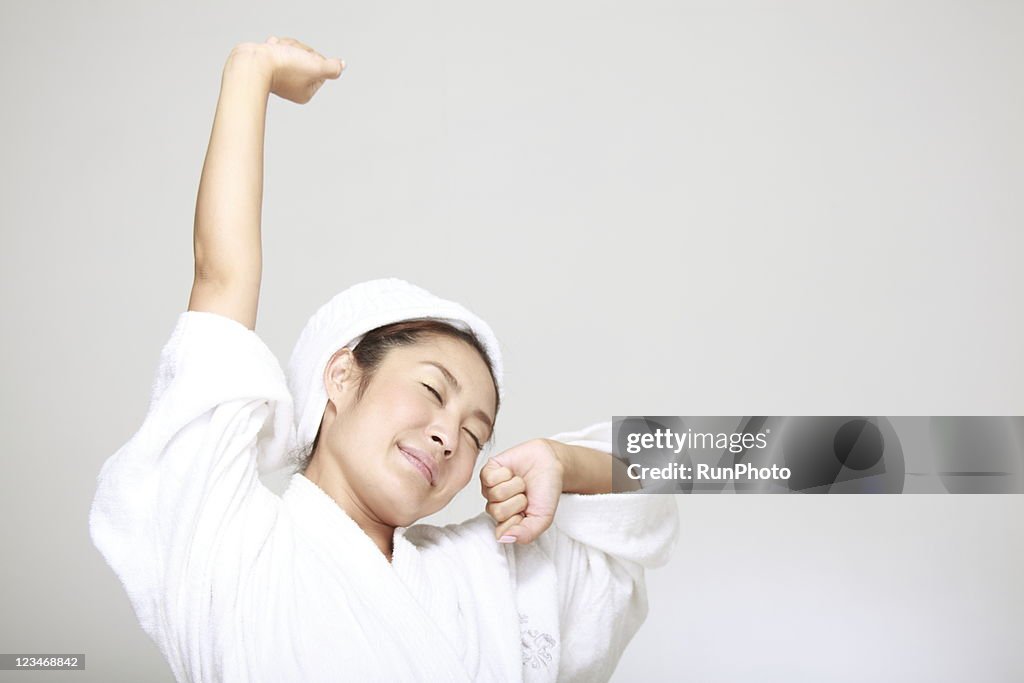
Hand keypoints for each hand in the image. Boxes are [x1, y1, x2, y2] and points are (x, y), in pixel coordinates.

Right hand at [229, 36, 343, 103]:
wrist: (252, 62)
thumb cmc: (283, 67)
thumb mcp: (316, 67)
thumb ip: (332, 68)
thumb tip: (341, 65)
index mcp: (306, 91)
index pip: (320, 64)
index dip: (312, 57)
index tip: (301, 62)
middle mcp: (293, 86)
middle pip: (306, 56)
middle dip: (298, 50)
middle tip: (287, 57)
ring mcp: (280, 76)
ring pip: (292, 50)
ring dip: (285, 46)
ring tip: (276, 53)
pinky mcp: (269, 66)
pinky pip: (277, 48)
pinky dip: (274, 46)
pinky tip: (269, 51)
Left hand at [480, 439, 564, 544]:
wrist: (550, 463)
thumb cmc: (546, 490)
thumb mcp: (543, 518)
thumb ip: (526, 534)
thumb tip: (503, 539)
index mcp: (506, 522)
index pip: (501, 531)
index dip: (518, 520)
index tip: (528, 511)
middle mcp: (496, 506)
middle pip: (498, 512)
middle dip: (518, 501)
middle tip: (525, 495)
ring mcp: (490, 490)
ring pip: (495, 494)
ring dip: (514, 486)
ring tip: (521, 483)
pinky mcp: (487, 472)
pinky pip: (489, 478)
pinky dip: (505, 474)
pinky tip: (512, 473)